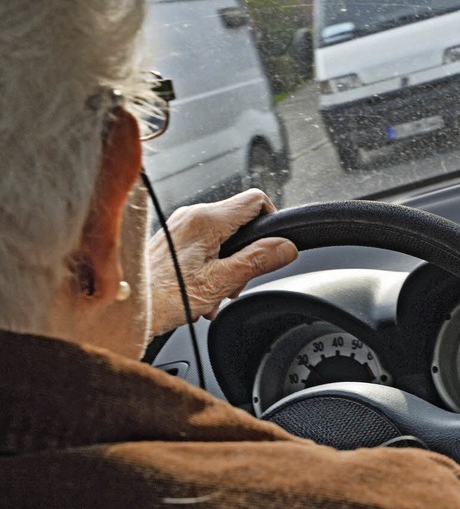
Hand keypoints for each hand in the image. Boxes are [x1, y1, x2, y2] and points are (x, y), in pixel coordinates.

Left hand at [147, 189, 297, 335]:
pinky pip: (205, 245)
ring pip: (224, 237)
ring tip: (215, 293)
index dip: (272, 222)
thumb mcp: (220, 282)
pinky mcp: (174, 239)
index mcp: (206, 220)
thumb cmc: (162, 297)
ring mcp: (181, 226)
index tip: (271, 247)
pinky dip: (211, 267)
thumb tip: (286, 247)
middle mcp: (192, 215)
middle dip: (247, 254)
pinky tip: (202, 292)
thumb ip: (257, 260)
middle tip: (236, 283)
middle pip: (241, 222)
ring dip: (228, 266)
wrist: (125, 308)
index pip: (256, 200)